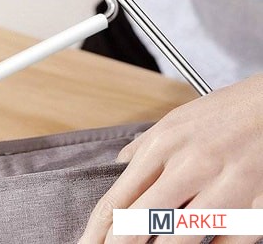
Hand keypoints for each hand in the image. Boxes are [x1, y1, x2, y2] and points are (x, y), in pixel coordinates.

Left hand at [80, 73, 262, 243]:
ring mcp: (224, 189)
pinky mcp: (256, 206)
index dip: (97, 230)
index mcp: (162, 146)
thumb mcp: (174, 121)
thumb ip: (144, 147)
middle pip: (140, 222)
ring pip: (179, 241)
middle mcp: (189, 167)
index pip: (118, 198)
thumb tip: (119, 167)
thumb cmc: (222, 113)